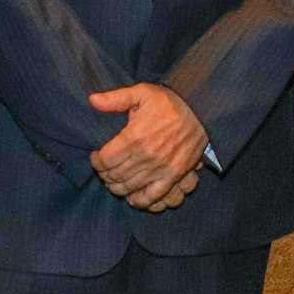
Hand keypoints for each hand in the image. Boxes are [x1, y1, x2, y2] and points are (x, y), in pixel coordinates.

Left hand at [90, 84, 207, 210]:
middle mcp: (146, 155)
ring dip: (116, 187)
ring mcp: (160, 168)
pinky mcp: (174, 175)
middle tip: (103, 169)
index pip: (105, 159)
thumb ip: (116, 98)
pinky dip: (139, 201)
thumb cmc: (169, 102)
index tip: (95, 157)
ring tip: (113, 181)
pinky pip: (153, 196)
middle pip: (114, 175)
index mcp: (134, 136)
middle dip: (104, 174)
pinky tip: (131, 198)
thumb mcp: (142, 92)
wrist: (201, 110)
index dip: (95, 161)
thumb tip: (92, 100)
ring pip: (129, 187)